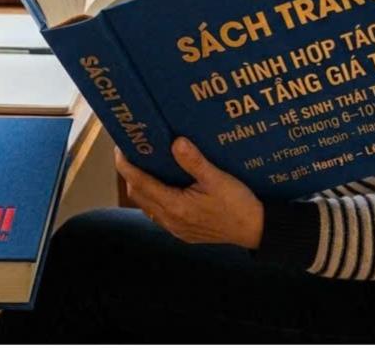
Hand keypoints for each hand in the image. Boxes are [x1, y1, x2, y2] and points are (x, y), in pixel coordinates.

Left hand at [114, 138, 263, 248]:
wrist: (255, 230)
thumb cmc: (238, 204)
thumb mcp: (218, 179)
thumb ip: (194, 161)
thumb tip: (175, 142)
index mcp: (176, 206)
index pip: (141, 183)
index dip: (127, 165)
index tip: (120, 148)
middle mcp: (171, 220)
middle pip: (139, 195)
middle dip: (131, 173)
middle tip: (133, 150)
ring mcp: (176, 229)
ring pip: (148, 205)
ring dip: (142, 186)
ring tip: (146, 164)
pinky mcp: (184, 232)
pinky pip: (159, 213)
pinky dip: (154, 197)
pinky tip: (165, 185)